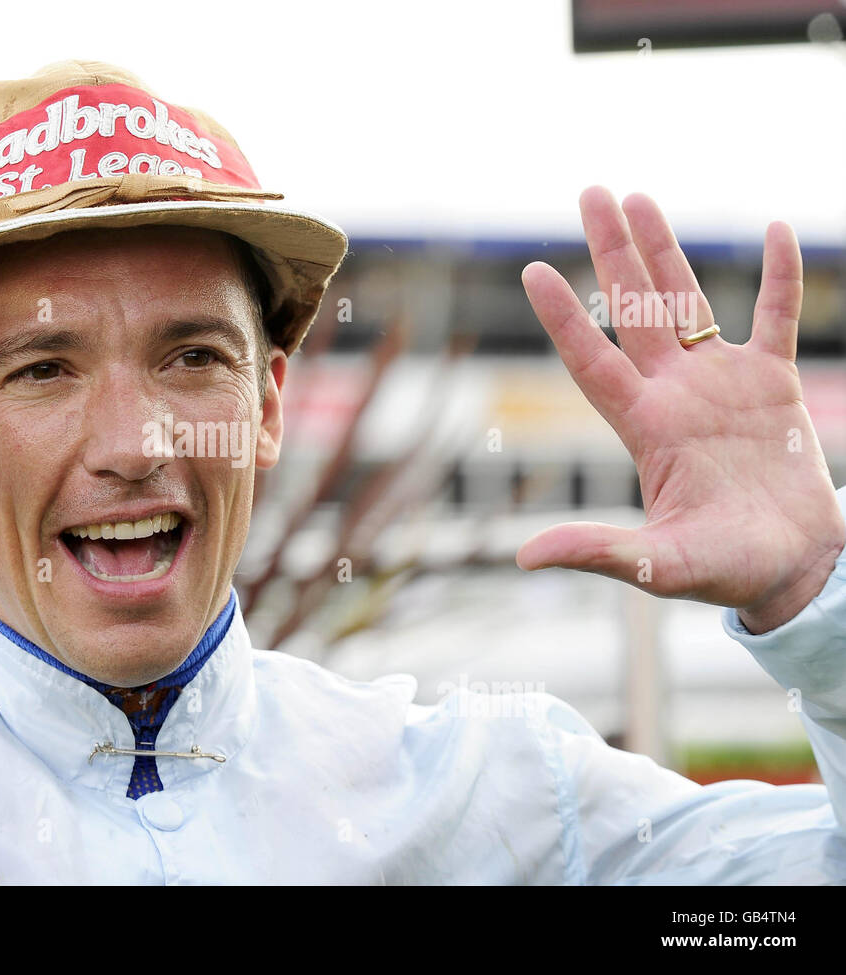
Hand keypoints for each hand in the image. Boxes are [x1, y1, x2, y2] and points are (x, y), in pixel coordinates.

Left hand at [517, 187, 844, 633]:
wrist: (791, 571)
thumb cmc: (722, 572)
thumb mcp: (657, 566)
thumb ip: (598, 552)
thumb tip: (523, 557)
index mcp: (645, 427)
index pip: (592, 360)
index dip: (563, 318)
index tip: (531, 270)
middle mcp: (675, 393)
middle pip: (634, 308)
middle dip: (612, 251)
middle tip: (591, 192)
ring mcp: (723, 384)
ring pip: (689, 300)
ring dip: (665, 250)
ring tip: (638, 197)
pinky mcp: (774, 385)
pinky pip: (777, 318)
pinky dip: (780, 278)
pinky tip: (776, 230)